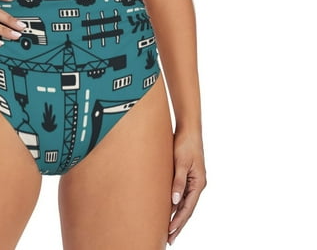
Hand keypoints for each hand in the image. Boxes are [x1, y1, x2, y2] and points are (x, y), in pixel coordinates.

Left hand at [168, 130, 205, 244]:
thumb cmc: (185, 143)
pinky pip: (181, 194)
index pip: (188, 208)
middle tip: (169, 239)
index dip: (178, 221)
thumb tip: (175, 201)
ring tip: (168, 229)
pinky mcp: (186, 174)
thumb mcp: (180, 162)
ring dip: (177, 216)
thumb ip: (178, 181)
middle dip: (178, 225)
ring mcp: (192, 180)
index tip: (170, 233)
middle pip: (187, 209)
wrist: (188, 129)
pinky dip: (176, 204)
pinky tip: (169, 209)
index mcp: (198, 183)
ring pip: (184, 203)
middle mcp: (197, 184)